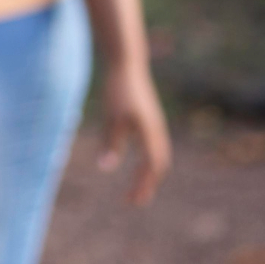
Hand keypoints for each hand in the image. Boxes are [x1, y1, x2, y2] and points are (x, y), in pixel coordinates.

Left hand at [98, 60, 170, 204]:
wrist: (127, 62)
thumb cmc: (118, 89)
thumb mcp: (112, 117)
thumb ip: (111, 143)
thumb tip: (105, 169)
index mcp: (149, 133)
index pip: (150, 168)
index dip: (142, 186)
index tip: (130, 201)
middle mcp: (156, 130)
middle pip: (159, 164)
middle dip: (148, 183)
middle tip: (135, 199)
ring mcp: (155, 122)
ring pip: (158, 154)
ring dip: (150, 172)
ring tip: (138, 184)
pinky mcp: (149, 116)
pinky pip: (153, 144)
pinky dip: (149, 158)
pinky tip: (138, 158)